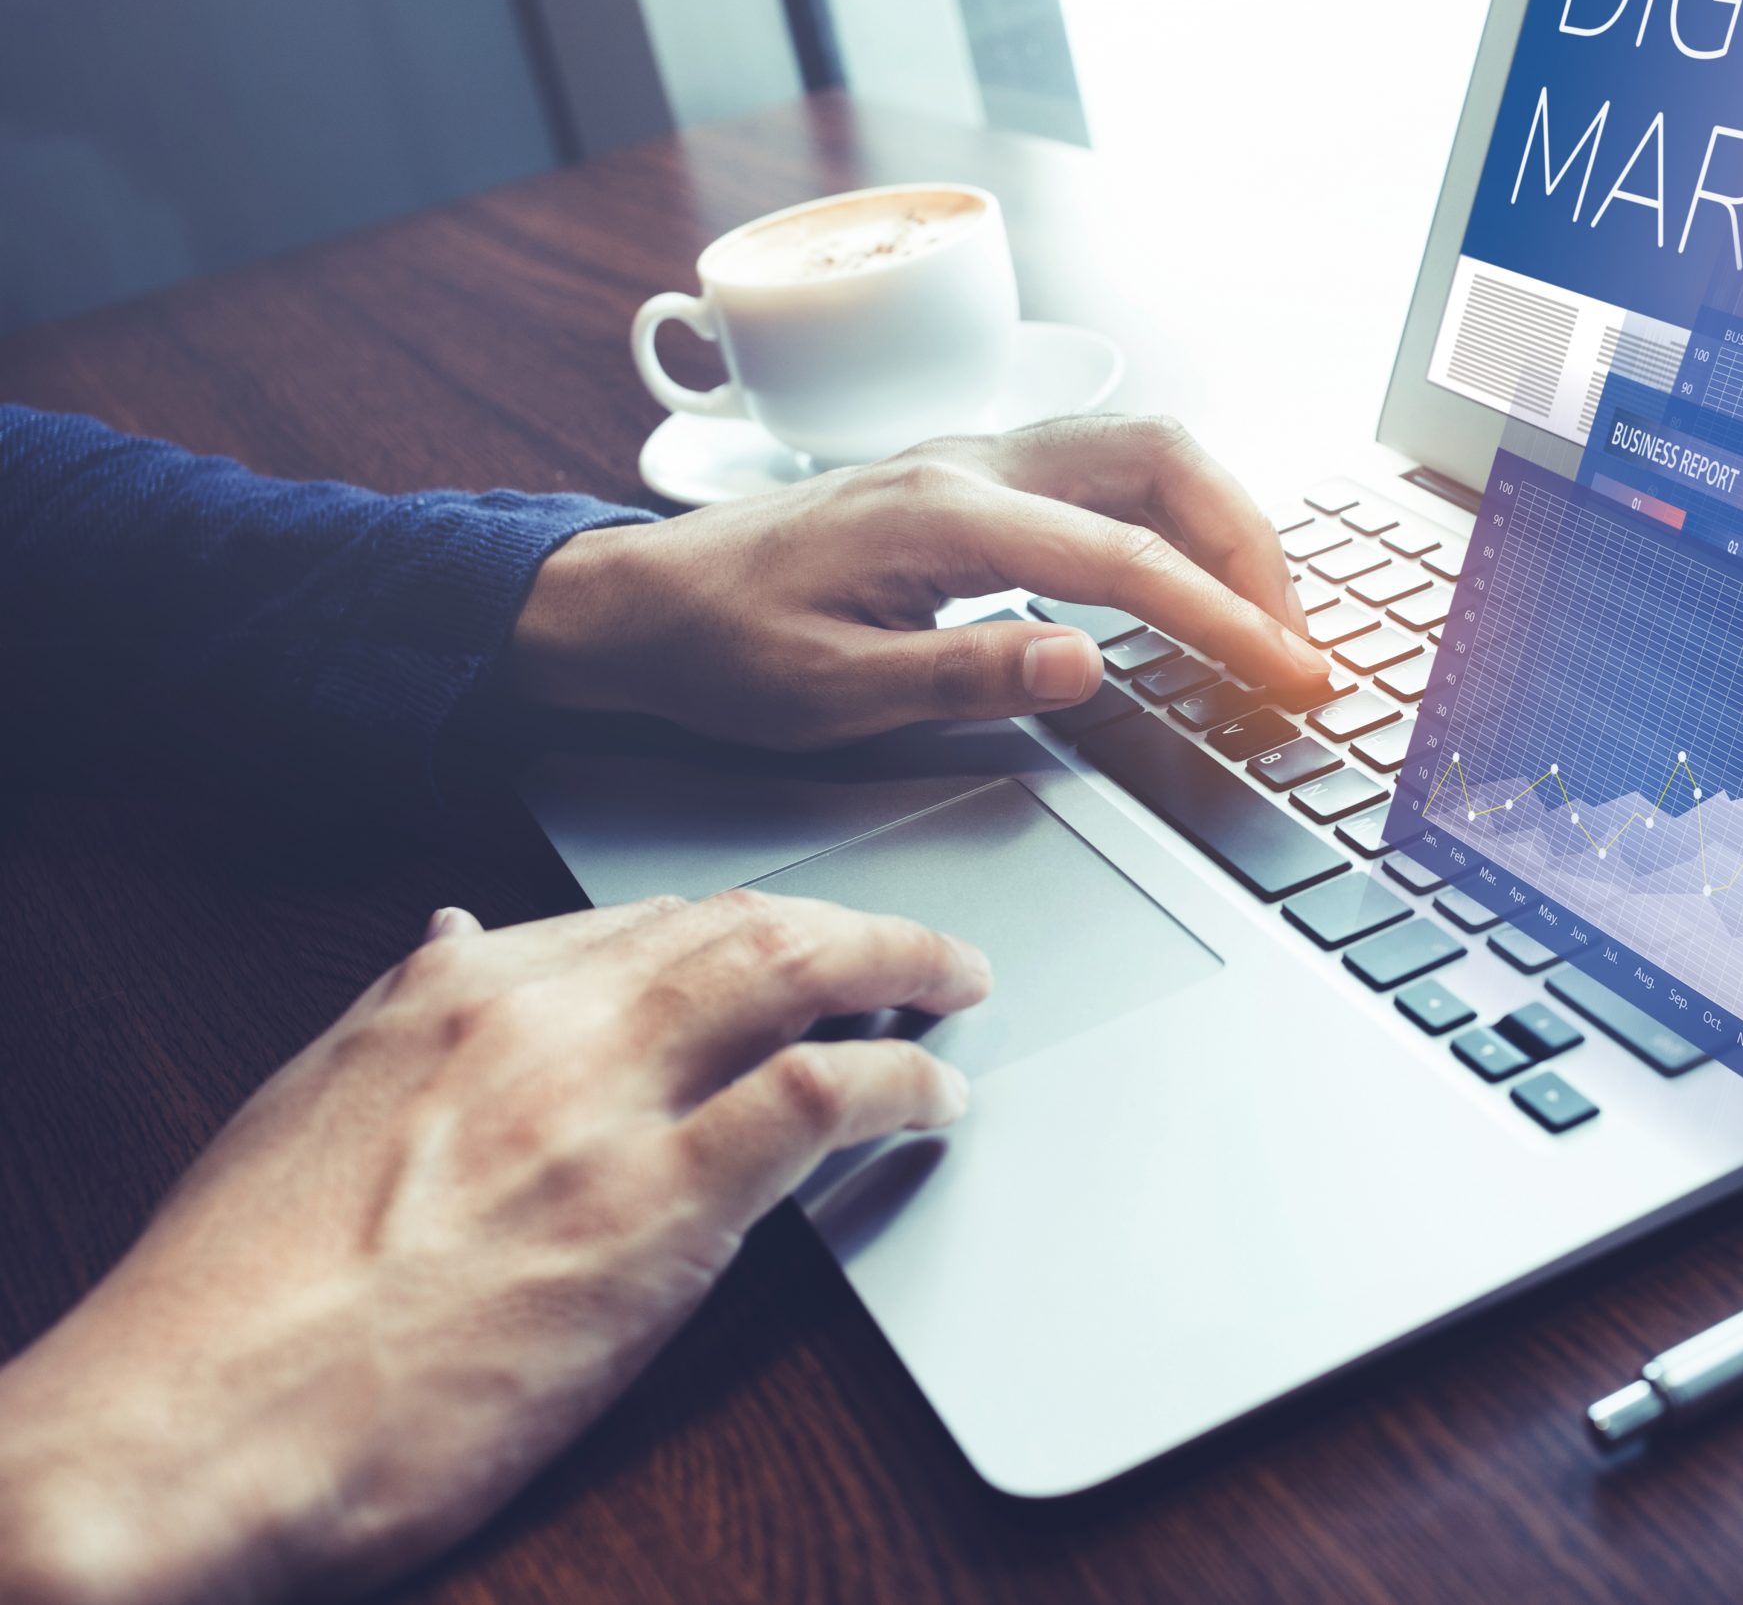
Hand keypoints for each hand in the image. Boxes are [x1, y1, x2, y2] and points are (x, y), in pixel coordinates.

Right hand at [0, 893, 985, 1603]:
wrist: (178, 1432)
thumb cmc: (226, 1302)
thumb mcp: (304, 1109)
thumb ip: (400, 1013)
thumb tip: (451, 933)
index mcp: (448, 995)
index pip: (639, 921)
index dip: (740, 926)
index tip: (789, 941)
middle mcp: (535, 1022)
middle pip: (737, 924)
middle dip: (846, 922)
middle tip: (913, 946)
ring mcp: (600, 1110)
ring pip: (792, 971)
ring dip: (898, 964)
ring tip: (952, 986)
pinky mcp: (653, 1211)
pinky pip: (819, 1098)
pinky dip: (900, 1080)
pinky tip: (935, 1098)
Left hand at [507, 415, 1328, 747]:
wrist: (640, 600)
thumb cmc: (722, 648)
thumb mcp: (829, 691)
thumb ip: (965, 671)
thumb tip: (1089, 660)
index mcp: (947, 515)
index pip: (1128, 558)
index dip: (1226, 619)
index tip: (1291, 673)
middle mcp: (975, 463)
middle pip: (1164, 461)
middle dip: (1252, 546)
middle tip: (1295, 641)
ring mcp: (977, 459)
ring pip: (1144, 451)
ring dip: (1223, 520)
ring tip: (1263, 611)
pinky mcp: (975, 479)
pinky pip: (1108, 471)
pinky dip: (1176, 515)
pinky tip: (1188, 577)